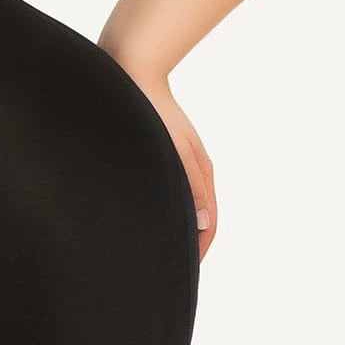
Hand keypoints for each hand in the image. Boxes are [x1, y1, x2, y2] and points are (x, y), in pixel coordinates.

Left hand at [132, 72, 216, 261]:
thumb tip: (205, 224)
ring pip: (184, 205)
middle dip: (189, 241)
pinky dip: (165, 209)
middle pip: (199, 217)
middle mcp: (194, 171)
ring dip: (176, 226)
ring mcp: (179, 164)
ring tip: (154, 246)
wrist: (135, 74)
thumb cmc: (152, 111)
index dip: (200, 248)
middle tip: (167, 264)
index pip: (210, 223)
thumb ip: (191, 186)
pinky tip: (145, 216)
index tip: (185, 270)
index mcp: (202, 172)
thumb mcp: (175, 151)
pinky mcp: (164, 157)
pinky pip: (170, 192)